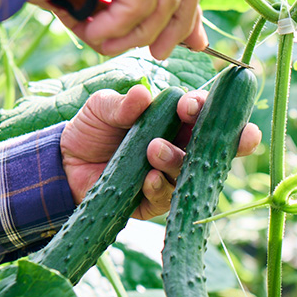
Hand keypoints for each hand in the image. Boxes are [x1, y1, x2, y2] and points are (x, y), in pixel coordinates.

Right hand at [9, 0, 207, 59]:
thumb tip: (163, 34)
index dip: (189, 8)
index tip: (189, 41)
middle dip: (177, 25)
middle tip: (160, 53)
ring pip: (164, 1)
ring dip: (130, 34)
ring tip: (95, 39)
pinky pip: (140, 5)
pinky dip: (115, 28)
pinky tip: (85, 28)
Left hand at [60, 85, 261, 218]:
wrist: (64, 164)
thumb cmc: (92, 129)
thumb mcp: (103, 108)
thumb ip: (122, 104)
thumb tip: (142, 95)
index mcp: (176, 121)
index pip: (206, 113)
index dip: (208, 109)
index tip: (190, 106)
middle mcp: (181, 147)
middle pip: (219, 146)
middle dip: (231, 140)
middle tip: (226, 134)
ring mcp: (170, 175)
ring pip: (191, 171)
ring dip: (176, 160)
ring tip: (153, 149)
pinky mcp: (154, 201)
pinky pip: (167, 197)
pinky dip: (159, 187)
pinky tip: (147, 178)